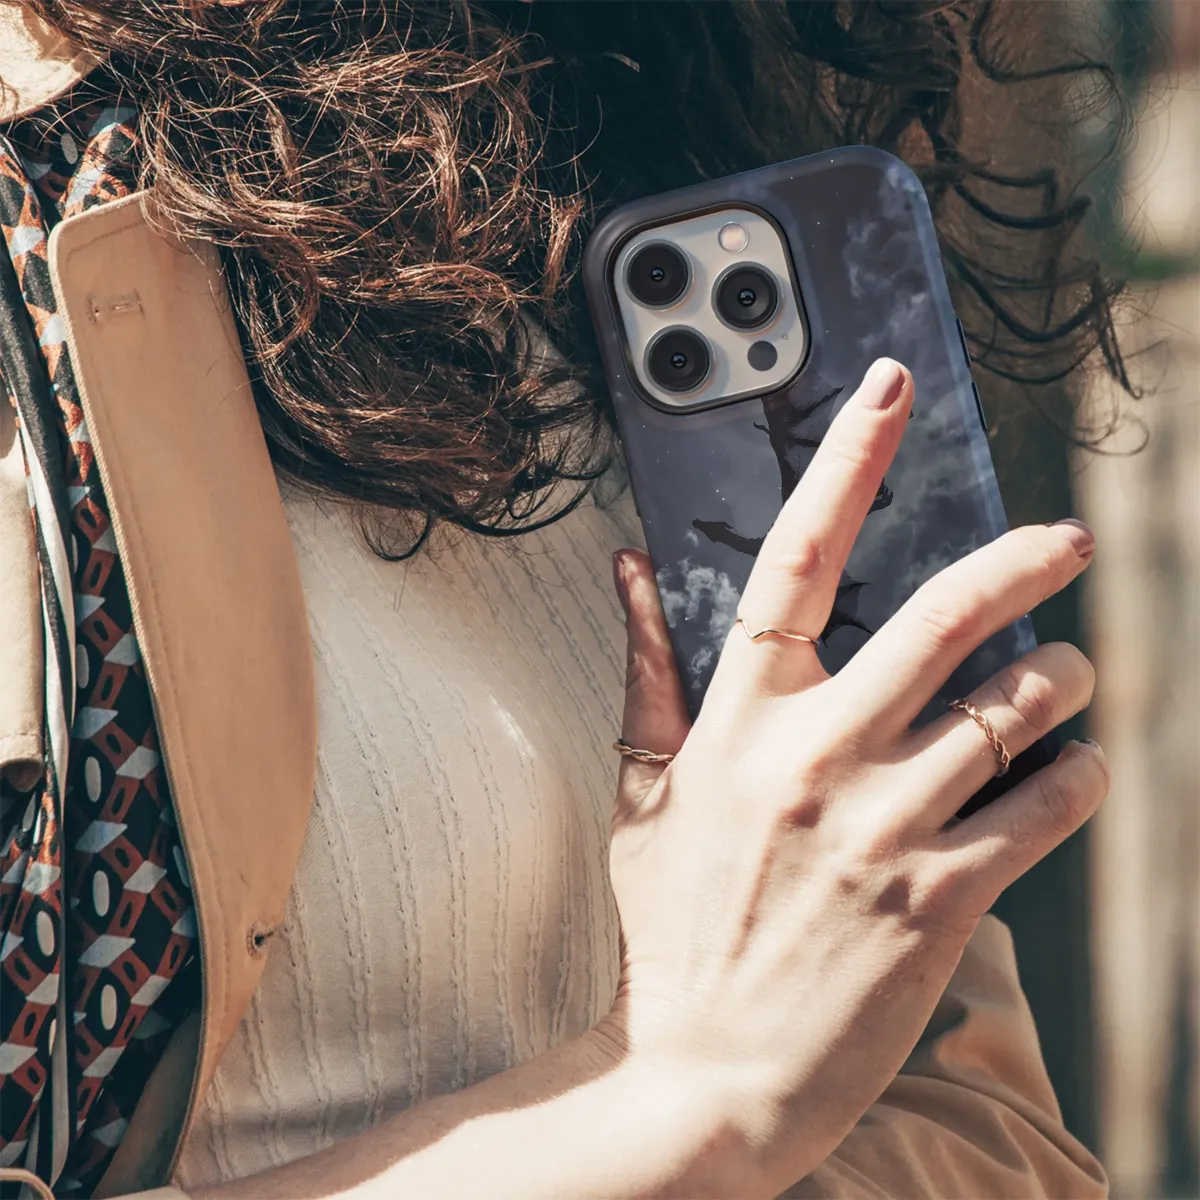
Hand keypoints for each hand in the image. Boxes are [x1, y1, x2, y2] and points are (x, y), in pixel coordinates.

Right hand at [605, 358, 1106, 1194]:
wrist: (705, 1074)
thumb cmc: (672, 929)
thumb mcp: (643, 794)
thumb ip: (645, 672)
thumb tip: (627, 569)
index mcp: (739, 722)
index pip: (794, 561)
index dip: (846, 464)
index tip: (888, 392)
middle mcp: (815, 757)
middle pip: (944, 617)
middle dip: (1023, 562)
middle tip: (1065, 540)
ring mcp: (882, 826)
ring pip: (1015, 711)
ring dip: (1065, 684)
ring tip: (1072, 681)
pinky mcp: (940, 898)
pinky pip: (1044, 808)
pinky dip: (1078, 777)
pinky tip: (1073, 772)